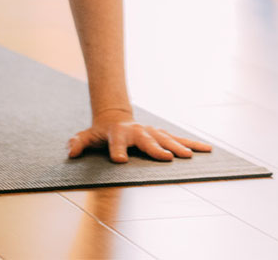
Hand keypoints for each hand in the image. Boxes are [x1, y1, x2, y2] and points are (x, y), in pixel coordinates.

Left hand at [68, 110, 212, 162]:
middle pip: (147, 140)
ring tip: (190, 156)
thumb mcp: (87, 136)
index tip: (119, 160)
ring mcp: (151, 132)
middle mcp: (137, 131)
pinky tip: (207, 150)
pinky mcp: (162, 135)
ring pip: (167, 138)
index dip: (117, 150)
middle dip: (156, 148)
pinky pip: (179, 139)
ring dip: (179, 146)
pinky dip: (193, 144)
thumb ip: (78, 143)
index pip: (116, 142)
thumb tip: (71, 151)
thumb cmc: (101, 132)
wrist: (115, 115)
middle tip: (167, 157)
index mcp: (118, 133)